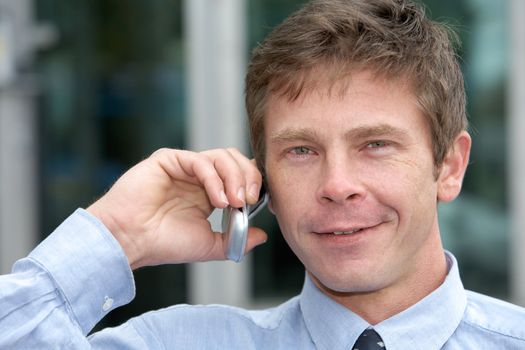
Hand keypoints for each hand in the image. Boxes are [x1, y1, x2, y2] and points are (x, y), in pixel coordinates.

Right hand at [86, 148, 266, 268]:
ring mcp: (184, 167)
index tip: (259, 201)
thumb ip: (236, 240)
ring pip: (221, 156)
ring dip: (234, 178)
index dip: (253, 182)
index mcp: (209, 192)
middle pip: (235, 160)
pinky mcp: (169, 159)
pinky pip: (200, 161)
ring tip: (234, 203)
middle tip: (249, 200)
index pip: (240, 174)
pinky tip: (218, 200)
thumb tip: (262, 235)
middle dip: (248, 177)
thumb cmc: (163, 243)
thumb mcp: (209, 245)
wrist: (131, 241)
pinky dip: (214, 179)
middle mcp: (198, 177)